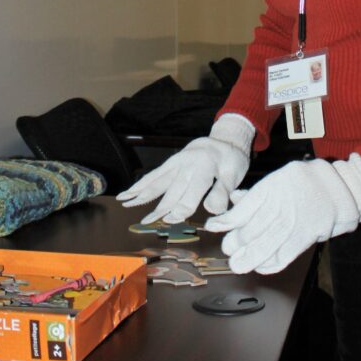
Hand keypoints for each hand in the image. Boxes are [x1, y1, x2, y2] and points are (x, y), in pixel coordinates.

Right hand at [116, 114, 253, 223]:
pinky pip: (153, 175)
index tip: (171, 220)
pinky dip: (139, 185)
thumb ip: (222, 192)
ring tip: (126, 204)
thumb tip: (212, 211)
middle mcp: (187, 164)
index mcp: (204, 167)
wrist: (222, 139)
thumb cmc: (230, 160)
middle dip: (160, 207)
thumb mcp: (234, 174)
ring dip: (142, 193)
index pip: (191, 193)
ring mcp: (176, 163)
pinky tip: (126, 194)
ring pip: (158, 181)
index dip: (181, 209)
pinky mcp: (170, 164)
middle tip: (147, 222)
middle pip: (172, 190)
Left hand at [205, 154, 360, 273]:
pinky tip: (260, 266)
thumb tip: (232, 199)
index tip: (213, 227)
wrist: (339, 187)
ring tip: (237, 263)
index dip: (225, 221)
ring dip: (248, 258)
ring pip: (265, 246)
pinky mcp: (306, 237)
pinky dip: (269, 264)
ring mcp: (294, 222)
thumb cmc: (304, 182)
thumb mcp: (278, 178)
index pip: (242, 209)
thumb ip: (255, 192)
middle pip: (251, 230)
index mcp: (272, 187)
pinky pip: (283, 256)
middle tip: (227, 249)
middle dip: (235, 243)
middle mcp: (281, 205)